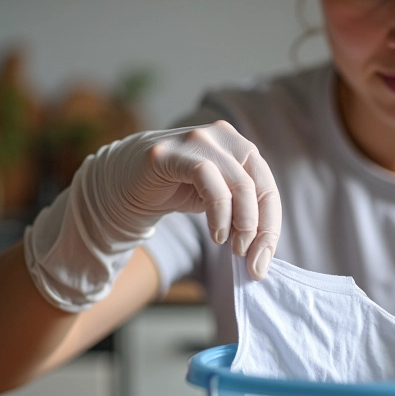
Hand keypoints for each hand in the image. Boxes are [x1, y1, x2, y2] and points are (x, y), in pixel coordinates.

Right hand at [25, 121, 281, 310]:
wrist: (124, 184)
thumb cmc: (176, 190)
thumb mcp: (218, 200)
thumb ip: (242, 213)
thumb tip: (264, 250)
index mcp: (239, 146)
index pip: (267, 187)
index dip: (271, 225)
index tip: (264, 258)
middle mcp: (222, 136)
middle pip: (258, 186)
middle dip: (259, 229)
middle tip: (250, 259)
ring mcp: (197, 139)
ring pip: (239, 184)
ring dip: (241, 224)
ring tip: (233, 248)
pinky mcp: (173, 152)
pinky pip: (209, 179)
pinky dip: (220, 212)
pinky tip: (217, 235)